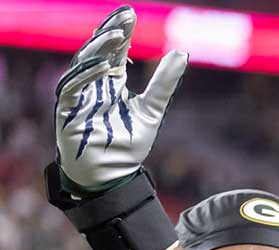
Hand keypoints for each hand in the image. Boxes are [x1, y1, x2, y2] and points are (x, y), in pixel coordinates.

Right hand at [54, 5, 187, 194]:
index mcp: (111, 83)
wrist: (112, 175)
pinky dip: (88, 75)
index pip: (114, 52)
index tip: (131, 16)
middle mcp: (93, 85)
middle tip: (125, 17)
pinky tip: (106, 66)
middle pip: (98, 52)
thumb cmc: (129, 145)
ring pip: (83, 64)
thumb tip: (181, 52)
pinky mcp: (68, 110)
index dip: (121, 33)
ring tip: (118, 35)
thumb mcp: (152, 109)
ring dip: (99, 48)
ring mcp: (79, 96)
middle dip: (110, 33)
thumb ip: (163, 83)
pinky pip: (72, 87)